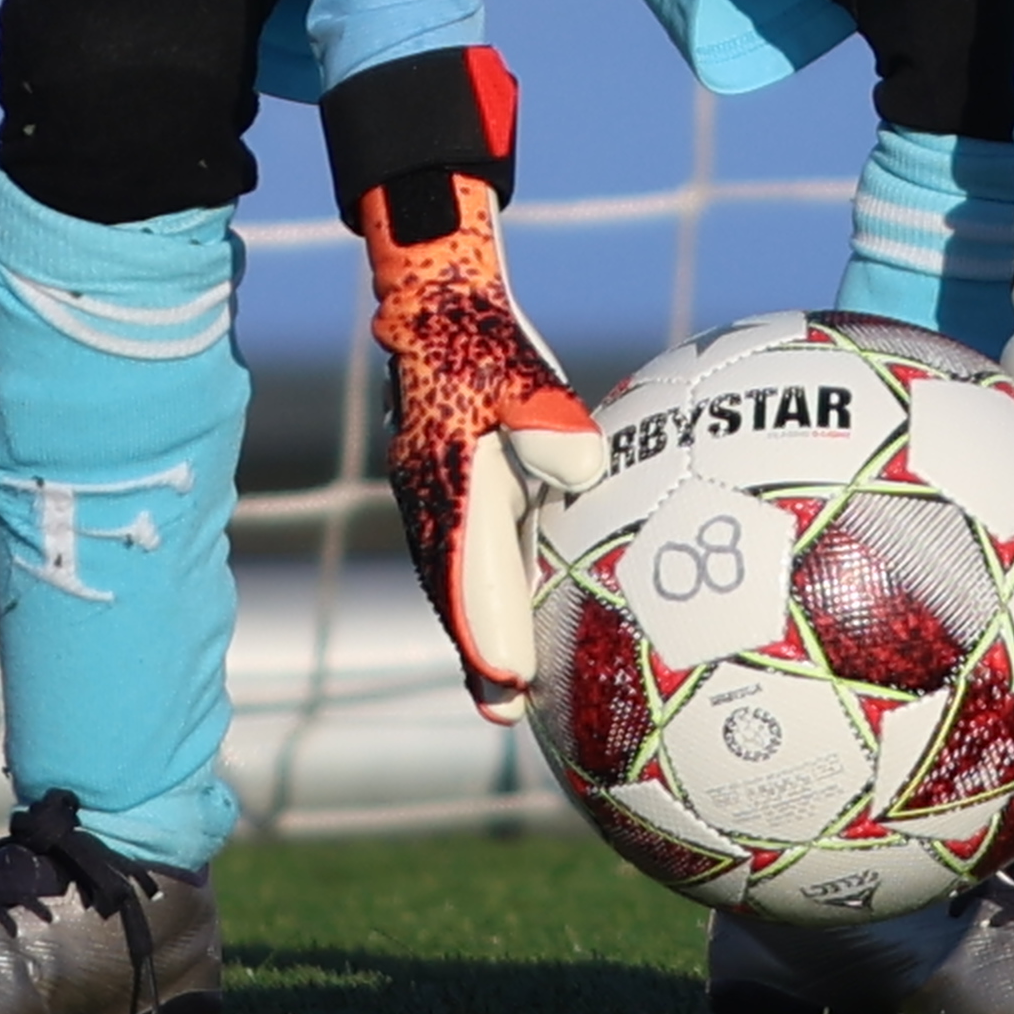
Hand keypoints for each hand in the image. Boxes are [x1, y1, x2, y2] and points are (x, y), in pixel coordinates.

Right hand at [328, 47, 606, 721]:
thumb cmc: (482, 337)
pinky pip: (459, 551)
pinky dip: (478, 592)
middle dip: (480, 652)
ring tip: (504, 688)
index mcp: (449, 483)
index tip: (510, 680)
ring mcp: (430, 494)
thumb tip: (583, 464)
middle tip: (506, 713)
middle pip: (455, 594)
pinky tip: (511, 614)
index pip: (467, 574)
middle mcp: (431, 500)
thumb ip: (549, 422)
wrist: (433, 299)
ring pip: (453, 577)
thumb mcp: (521, 373)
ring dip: (477, 630)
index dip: (488, 630)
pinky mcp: (442, 483)